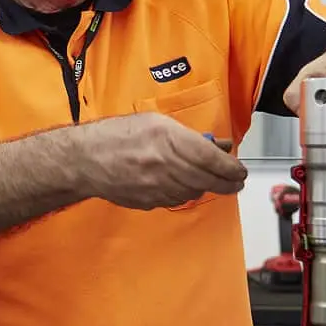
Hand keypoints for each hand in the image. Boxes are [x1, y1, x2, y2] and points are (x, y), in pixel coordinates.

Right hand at [74, 113, 247, 209]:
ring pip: (194, 192)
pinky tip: (180, 184)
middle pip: (208, 180)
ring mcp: (156, 187)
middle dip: (228, 183)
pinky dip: (183, 193)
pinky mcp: (148, 202)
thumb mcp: (156, 123)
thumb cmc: (117, 135)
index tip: (240, 171)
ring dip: (204, 187)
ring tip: (207, 179)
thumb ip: (190, 136)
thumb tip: (218, 146)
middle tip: (236, 182)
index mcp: (168, 140)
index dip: (232, 169)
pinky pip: (175, 200)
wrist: (85, 159)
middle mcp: (164, 165)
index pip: (212, 160)